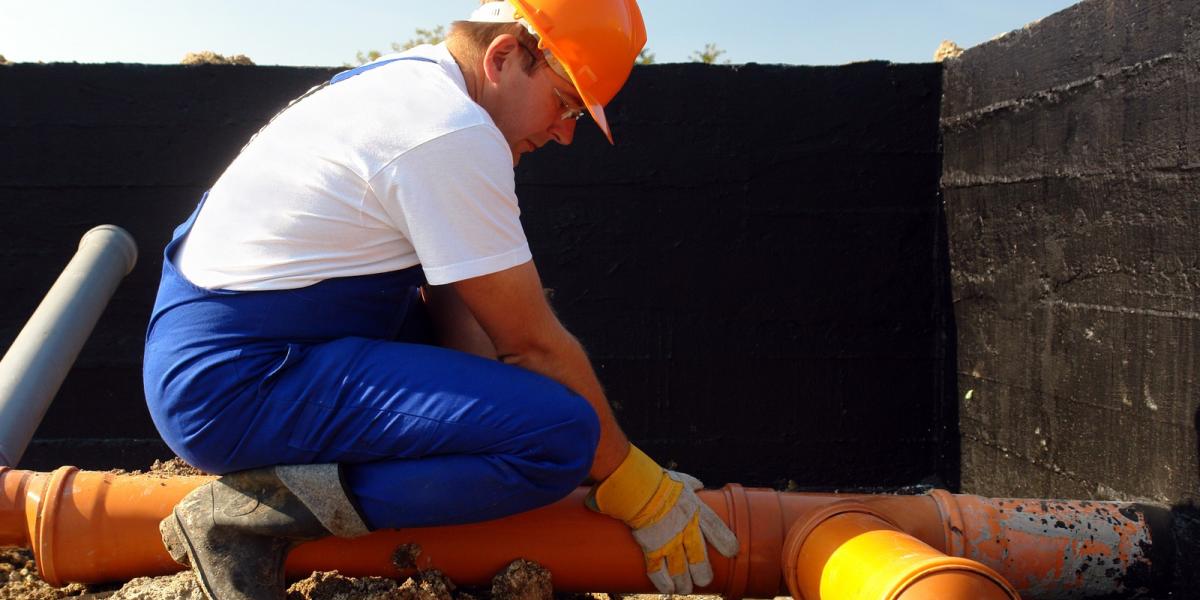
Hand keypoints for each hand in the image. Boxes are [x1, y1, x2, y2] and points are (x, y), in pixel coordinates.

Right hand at [587, 446, 739, 593]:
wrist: (636, 488)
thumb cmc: (658, 481)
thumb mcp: (681, 480)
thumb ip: (691, 484)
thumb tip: (698, 485)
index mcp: (696, 511)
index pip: (717, 530)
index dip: (726, 542)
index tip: (732, 552)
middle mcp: (685, 530)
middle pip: (699, 558)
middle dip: (703, 573)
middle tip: (704, 580)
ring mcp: (669, 541)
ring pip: (680, 570)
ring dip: (684, 582)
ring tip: (685, 589)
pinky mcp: (651, 548)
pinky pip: (658, 571)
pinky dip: (663, 583)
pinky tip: (668, 590)